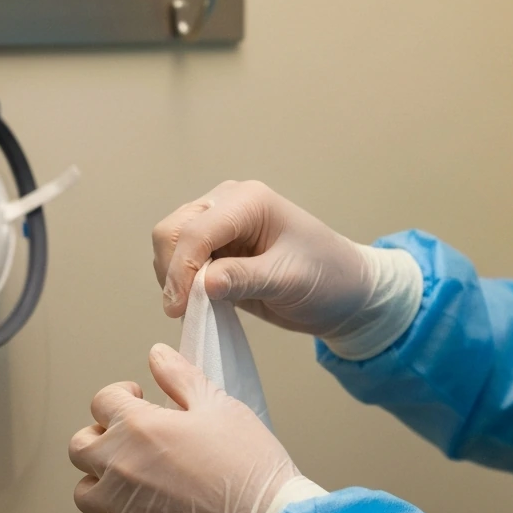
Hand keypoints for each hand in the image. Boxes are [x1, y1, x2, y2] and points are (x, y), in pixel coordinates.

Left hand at [69, 343, 299, 512]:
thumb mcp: (219, 406)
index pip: (102, 401)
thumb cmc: (249, 465)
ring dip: (101, 482)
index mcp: (138, 426)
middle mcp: (119, 465)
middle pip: (81, 446)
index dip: (120, 396)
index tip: (137, 400)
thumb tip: (157, 354)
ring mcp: (120, 506)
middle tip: (128, 440)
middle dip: (100, 437)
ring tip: (130, 480)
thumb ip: (180, 377)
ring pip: (84, 492)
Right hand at [152, 180, 375, 336]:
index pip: (196, 231)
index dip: (181, 270)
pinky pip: (179, 261)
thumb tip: (203, 284)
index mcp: (248, 202)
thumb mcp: (289, 280)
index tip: (180, 309)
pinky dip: (180, 282)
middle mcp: (226, 204)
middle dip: (171, 271)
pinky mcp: (214, 247)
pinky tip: (199, 302)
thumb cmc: (326, 277)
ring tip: (196, 307)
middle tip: (184, 310)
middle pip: (172, 230)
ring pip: (169, 244)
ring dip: (172, 277)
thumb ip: (245, 279)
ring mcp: (217, 224)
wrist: (343, 290)